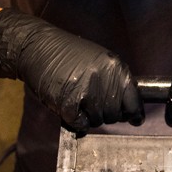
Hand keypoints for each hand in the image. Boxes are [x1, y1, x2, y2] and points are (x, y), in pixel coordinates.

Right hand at [0, 8, 142, 131]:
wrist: (37, 47)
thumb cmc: (68, 54)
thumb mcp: (99, 60)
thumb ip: (114, 81)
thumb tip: (129, 108)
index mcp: (115, 67)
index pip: (134, 101)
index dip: (134, 113)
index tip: (133, 120)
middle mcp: (104, 79)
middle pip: (115, 114)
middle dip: (106, 115)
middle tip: (93, 105)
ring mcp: (86, 91)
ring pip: (98, 121)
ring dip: (89, 117)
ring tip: (79, 102)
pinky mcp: (68, 102)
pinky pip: (80, 123)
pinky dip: (75, 121)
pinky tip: (69, 107)